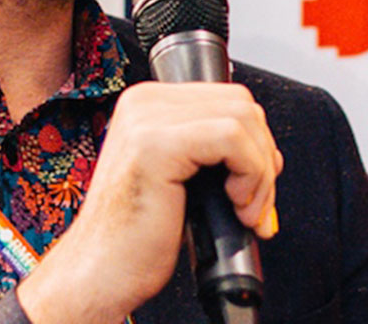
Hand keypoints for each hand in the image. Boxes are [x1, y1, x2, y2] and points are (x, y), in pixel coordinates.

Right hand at [16, 82, 282, 323]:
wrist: (101, 269)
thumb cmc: (137, 234)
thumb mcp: (179, 177)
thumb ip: (211, 151)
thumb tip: (267, 151)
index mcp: (148, 103)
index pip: (227, 97)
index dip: (255, 143)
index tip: (254, 187)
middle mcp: (144, 101)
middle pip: (240, 103)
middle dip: (263, 157)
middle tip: (254, 204)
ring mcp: (146, 118)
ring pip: (242, 118)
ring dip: (260, 171)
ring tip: (245, 210)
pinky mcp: (156, 143)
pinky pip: (231, 137)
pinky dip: (250, 173)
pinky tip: (235, 205)